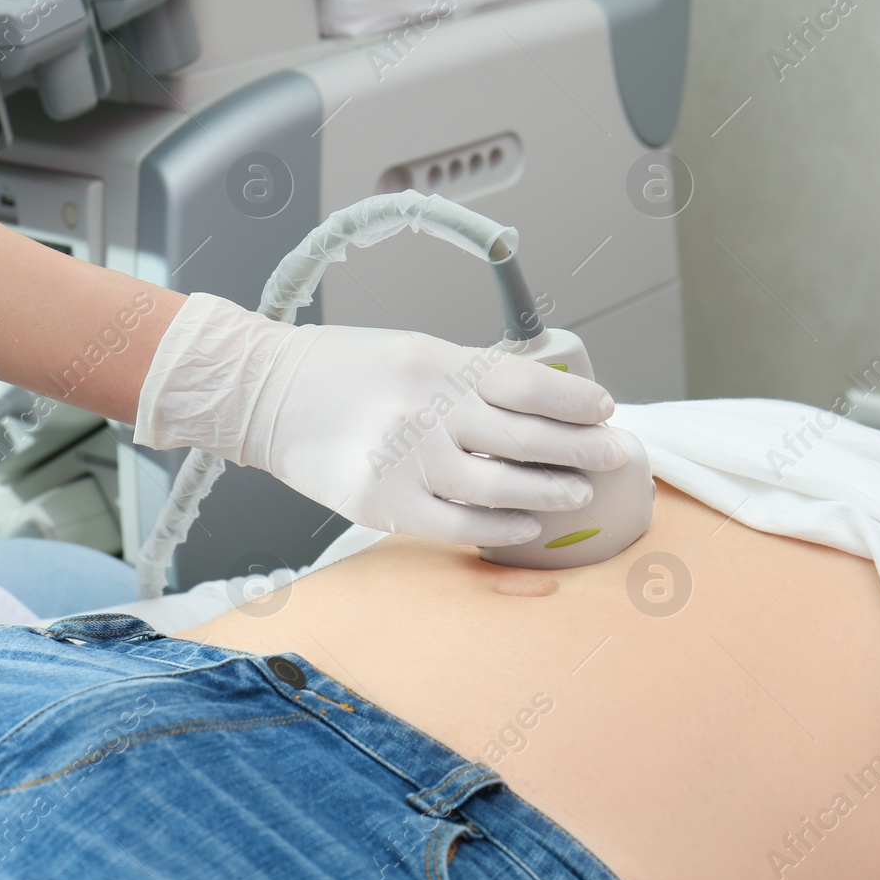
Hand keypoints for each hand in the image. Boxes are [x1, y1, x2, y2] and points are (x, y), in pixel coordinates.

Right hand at [134, 295, 628, 544]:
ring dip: (549, 492)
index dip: (577, 402)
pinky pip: (457, 526)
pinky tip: (525, 526)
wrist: (265, 394)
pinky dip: (500, 529)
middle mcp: (427, 409)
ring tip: (578, 493)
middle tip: (614, 456)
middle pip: (526, 436)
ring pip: (499, 487)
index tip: (606, 410)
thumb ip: (474, 375)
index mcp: (440, 363)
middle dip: (581, 448)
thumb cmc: (347, 370)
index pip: (530, 383)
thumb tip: (546, 398)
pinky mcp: (382, 503)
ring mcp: (405, 459)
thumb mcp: (417, 350)